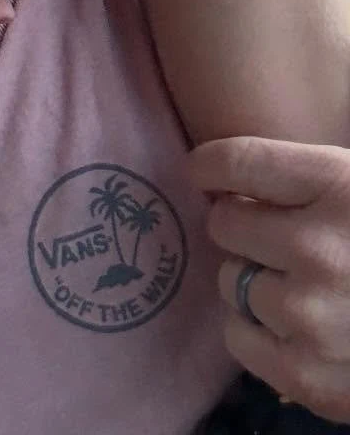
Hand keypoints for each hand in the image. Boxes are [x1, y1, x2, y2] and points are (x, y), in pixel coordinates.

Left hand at [190, 136, 349, 420]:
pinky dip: (254, 330)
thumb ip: (309, 184)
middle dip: (242, 227)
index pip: (238, 161)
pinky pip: (239, 338)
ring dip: (251, 280)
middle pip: (226, 223)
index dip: (210, 166)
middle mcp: (319, 250)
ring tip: (294, 286)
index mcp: (340, 189)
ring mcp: (311, 316)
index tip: (202, 172)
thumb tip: (231, 184)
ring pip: (230, 281)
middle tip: (271, 239)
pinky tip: (290, 325)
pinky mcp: (308, 376)